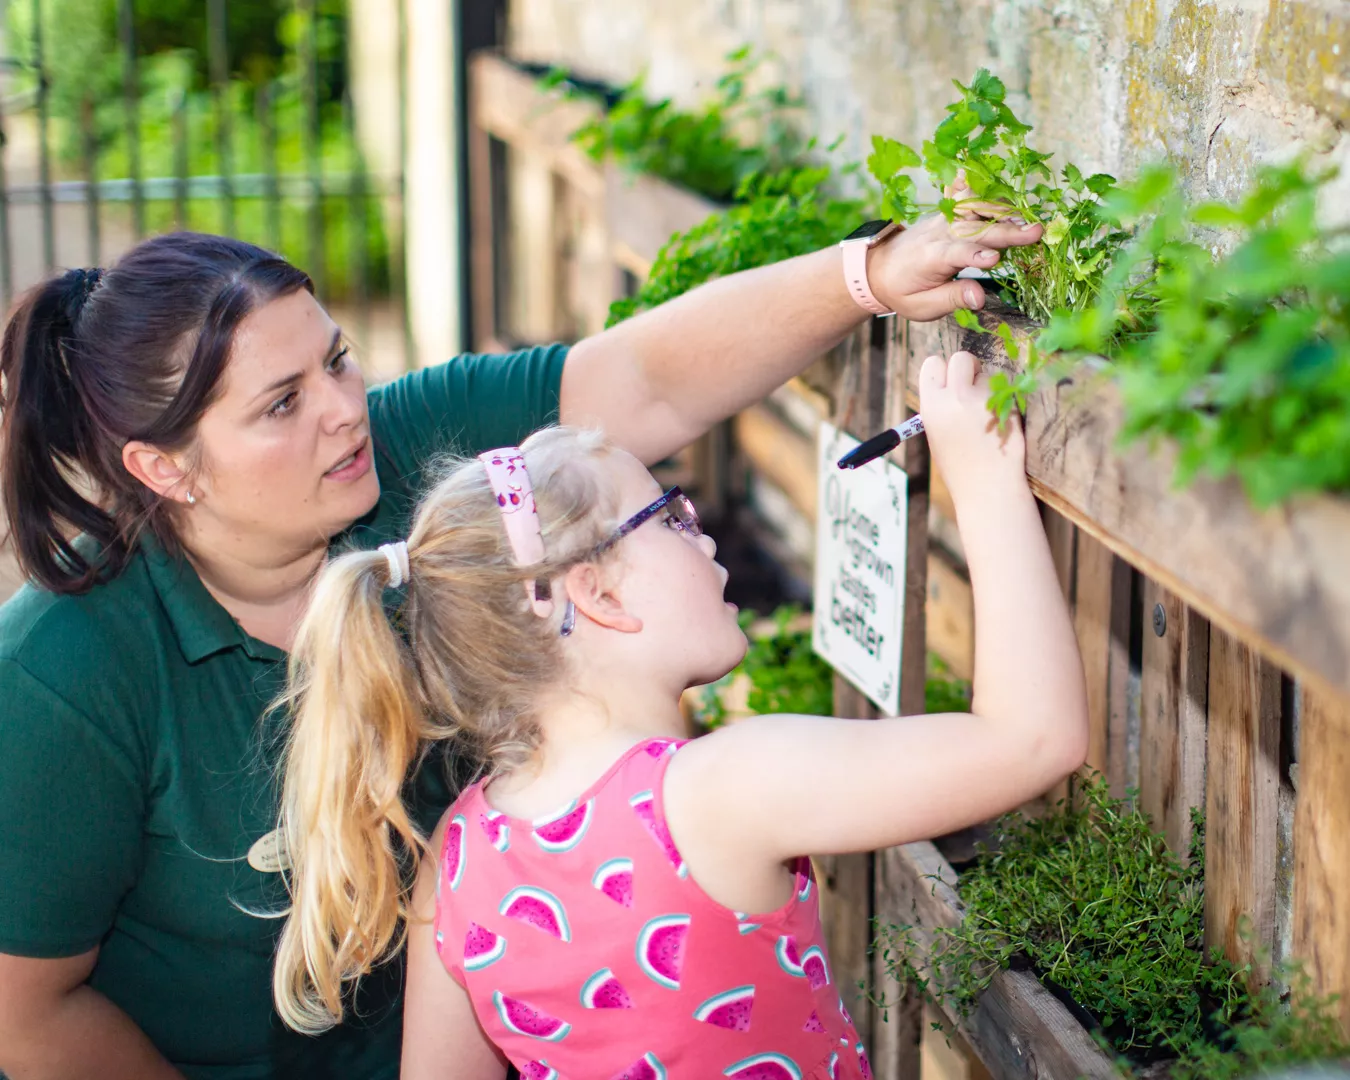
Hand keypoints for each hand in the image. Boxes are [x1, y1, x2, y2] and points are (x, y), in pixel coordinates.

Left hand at [869, 173, 1041, 321]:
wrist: (879, 268)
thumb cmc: (903, 291)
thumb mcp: (922, 306)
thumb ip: (952, 299)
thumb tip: (980, 298)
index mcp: (932, 258)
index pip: (957, 254)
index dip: (976, 255)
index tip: (996, 259)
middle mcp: (940, 233)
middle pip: (976, 229)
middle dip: (1006, 231)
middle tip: (1035, 233)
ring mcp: (945, 220)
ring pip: (977, 208)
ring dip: (1004, 211)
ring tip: (1029, 218)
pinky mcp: (950, 213)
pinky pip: (967, 196)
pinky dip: (980, 186)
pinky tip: (987, 173)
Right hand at [919, 351, 1026, 506]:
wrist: (987, 489)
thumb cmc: (960, 469)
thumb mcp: (937, 436)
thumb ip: (942, 407)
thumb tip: (952, 384)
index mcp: (931, 407)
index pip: (932, 364)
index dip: (943, 370)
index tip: (951, 383)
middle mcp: (955, 398)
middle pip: (961, 357)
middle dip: (969, 368)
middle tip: (974, 387)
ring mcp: (982, 401)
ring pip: (988, 374)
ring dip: (990, 387)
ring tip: (990, 415)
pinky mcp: (1007, 406)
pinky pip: (1006, 390)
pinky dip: (1006, 401)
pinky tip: (1003, 424)